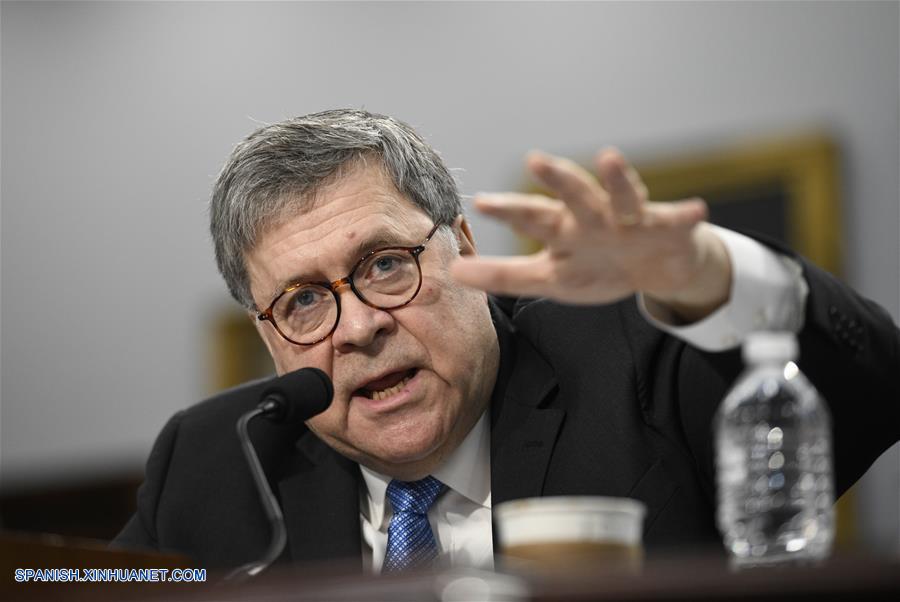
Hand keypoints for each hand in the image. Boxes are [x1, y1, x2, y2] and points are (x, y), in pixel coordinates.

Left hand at [450, 149, 731, 322]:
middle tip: (536, 160)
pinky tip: (697, 210)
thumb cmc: (597, 266)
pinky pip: (677, 220)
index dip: (508, 211)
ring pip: (620, 196)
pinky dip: (685, 215)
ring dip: (616, 178)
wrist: (655, 267)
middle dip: (557, 180)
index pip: (531, 218)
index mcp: (563, 230)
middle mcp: (593, 216)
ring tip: (609, 158)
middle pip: (572, 197)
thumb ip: (505, 276)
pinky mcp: (666, 225)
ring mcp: (630, 218)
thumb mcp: (550, 278)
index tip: (481, 202)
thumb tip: (454, 273)